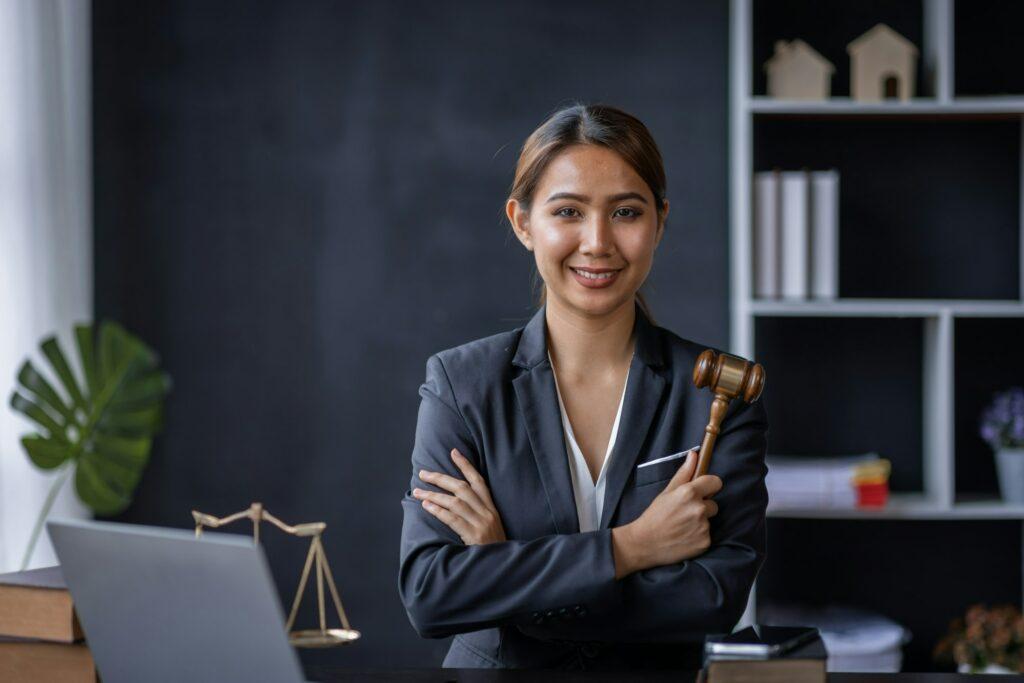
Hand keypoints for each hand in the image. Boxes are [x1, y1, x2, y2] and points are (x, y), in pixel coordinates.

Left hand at [413, 448, 506, 544]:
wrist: (504, 567)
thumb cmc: (492, 549)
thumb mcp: (491, 527)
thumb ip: (478, 514)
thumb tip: (455, 501)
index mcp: (492, 509)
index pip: (478, 481)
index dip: (466, 465)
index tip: (454, 452)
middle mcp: (487, 513)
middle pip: (462, 488)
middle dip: (441, 478)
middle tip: (424, 473)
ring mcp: (481, 524)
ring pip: (455, 502)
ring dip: (434, 494)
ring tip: (418, 491)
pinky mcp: (474, 536)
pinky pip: (453, 519)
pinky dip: (439, 510)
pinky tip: (427, 506)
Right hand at [611, 449, 721, 577]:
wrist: (644, 543)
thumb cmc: (654, 516)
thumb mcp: (667, 492)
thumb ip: (684, 473)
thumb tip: (694, 454)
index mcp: (689, 492)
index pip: (716, 482)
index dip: (710, 486)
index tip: (703, 492)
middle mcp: (699, 508)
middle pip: (714, 504)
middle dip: (703, 507)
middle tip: (684, 514)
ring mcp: (703, 527)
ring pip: (709, 520)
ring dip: (700, 522)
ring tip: (683, 526)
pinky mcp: (705, 542)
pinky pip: (707, 535)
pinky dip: (699, 536)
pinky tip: (685, 537)